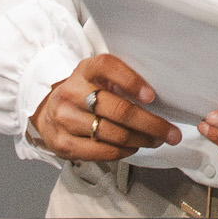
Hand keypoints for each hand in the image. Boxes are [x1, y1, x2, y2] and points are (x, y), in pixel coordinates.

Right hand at [29, 55, 180, 161]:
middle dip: (151, 124)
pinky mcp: (63, 142)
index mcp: (85, 70)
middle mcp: (72, 92)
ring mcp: (65, 119)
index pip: (108, 67)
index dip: (131, 81)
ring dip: (141, 140)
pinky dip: (124, 151)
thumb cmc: (83, 94)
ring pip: (114, 134)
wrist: (46, 112)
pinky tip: (134, 147)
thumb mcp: (96, 78)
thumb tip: (160, 98)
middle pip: (119, 110)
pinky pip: (102, 151)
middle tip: (171, 133)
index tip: (152, 96)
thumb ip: (120, 82)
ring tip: (156, 141)